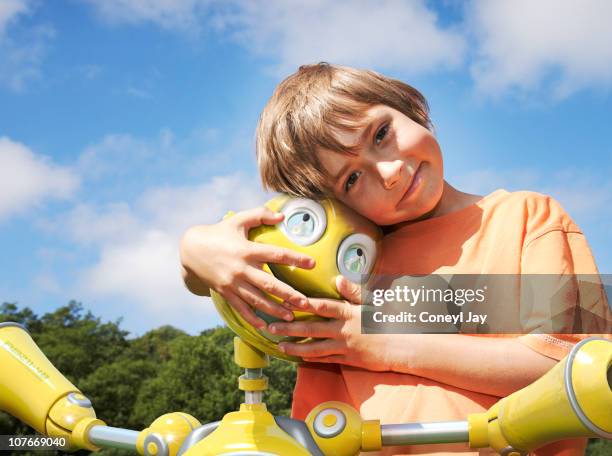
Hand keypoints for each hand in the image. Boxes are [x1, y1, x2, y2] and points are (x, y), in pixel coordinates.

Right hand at [180, 206, 315, 328]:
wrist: (191, 249)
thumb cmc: (219, 232)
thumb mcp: (238, 219)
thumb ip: (260, 215)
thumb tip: (281, 216)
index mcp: (247, 250)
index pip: (276, 254)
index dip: (295, 258)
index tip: (312, 263)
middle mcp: (241, 269)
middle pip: (269, 284)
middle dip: (289, 295)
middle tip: (306, 303)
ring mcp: (233, 283)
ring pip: (257, 300)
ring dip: (275, 310)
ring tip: (291, 317)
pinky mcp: (225, 292)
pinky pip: (241, 308)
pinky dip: (252, 318)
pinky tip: (264, 326)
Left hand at [268, 276, 393, 370]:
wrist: (403, 346)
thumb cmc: (389, 320)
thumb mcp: (373, 302)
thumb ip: (353, 291)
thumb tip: (339, 278)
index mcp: (348, 312)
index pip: (321, 306)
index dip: (302, 304)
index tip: (286, 301)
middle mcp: (343, 329)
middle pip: (311, 328)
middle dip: (289, 327)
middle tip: (272, 327)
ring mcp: (344, 346)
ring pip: (314, 347)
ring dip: (295, 347)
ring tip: (280, 346)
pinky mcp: (348, 359)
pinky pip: (326, 359)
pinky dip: (312, 358)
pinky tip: (300, 358)